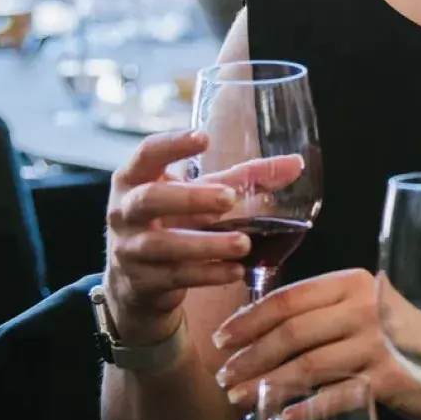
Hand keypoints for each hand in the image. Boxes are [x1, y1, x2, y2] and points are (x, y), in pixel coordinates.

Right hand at [103, 131, 252, 344]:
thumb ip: (245, 177)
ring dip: (205, 243)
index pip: (146, 153)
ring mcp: (129, 249)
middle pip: (149, 199)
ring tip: (243, 243)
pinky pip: (175, 277)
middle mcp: (124, 212)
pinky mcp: (142, 282)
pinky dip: (208, 274)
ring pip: (161, 244)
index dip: (172, 144)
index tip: (204, 138)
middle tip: (229, 198)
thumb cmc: (172, 220)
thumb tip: (296, 164)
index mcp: (135, 179)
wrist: (136, 280)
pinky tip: (236, 270)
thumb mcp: (200, 194)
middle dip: (190, 198)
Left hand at [211, 268, 420, 419]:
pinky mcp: (388, 378)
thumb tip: (258, 325)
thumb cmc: (400, 334)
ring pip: (307, 365)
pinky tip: (282, 416)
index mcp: (354, 283)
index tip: (222, 339)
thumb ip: (324, 309)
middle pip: (292, 332)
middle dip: (250, 356)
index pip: (290, 298)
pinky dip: (305, 408)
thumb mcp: (365, 306)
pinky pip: (335, 396)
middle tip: (223, 375)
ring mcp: (378, 344)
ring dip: (266, 384)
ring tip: (238, 397)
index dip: (249, 319)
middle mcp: (366, 308)